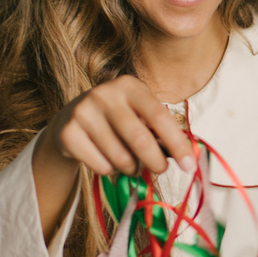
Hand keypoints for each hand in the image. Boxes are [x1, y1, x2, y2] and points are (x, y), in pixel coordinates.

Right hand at [33, 77, 193, 240]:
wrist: (70, 120)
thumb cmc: (116, 119)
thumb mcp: (138, 115)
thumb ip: (159, 131)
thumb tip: (186, 157)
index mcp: (129, 85)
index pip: (159, 117)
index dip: (177, 143)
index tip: (189, 165)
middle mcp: (104, 94)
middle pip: (139, 140)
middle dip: (155, 162)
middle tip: (160, 170)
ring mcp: (83, 112)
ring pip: (120, 157)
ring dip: (131, 168)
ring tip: (128, 162)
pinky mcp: (68, 133)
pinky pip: (100, 166)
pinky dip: (110, 170)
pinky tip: (105, 159)